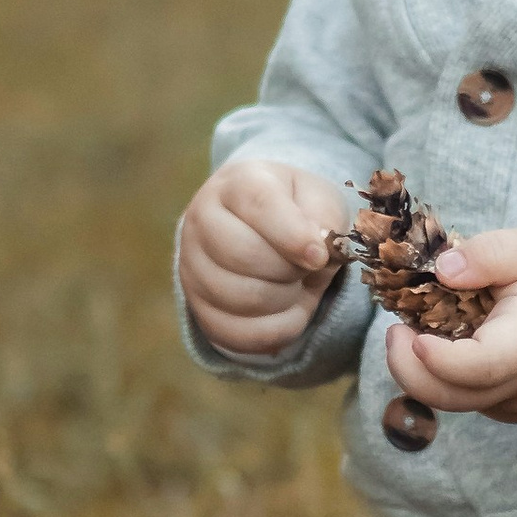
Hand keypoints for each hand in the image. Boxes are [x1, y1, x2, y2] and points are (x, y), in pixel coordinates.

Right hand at [178, 159, 350, 359]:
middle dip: (289, 271)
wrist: (260, 229)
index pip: (259, 204)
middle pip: (243, 254)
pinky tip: (287, 311)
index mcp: (237, 183)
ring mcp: (192, 263)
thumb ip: (324, 217)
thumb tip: (316, 252)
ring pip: (239, 298)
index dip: (293, 235)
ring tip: (294, 285)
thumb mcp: (319, 198)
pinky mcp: (195, 305)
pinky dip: (273, 331)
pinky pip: (234, 333)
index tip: (319, 257)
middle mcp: (203, 218)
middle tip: (306, 268)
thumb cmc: (296, 209)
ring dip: (284, 300)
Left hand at [383, 224, 516, 425]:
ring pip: (456, 401)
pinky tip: (444, 343)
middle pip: (456, 397)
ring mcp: (516, 401)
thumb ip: (491, 252)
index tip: (412, 335)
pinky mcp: (507, 407)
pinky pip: (467, 398)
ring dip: (422, 372)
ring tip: (414, 330)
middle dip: (409, 371)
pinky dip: (444, 376)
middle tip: (394, 332)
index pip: (486, 365)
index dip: (443, 359)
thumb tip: (443, 268)